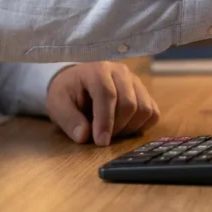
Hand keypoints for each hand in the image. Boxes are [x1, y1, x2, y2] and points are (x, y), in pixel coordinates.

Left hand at [46, 62, 160, 145]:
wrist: (78, 81)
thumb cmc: (68, 92)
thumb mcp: (58, 104)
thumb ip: (68, 120)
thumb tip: (84, 136)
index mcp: (98, 70)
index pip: (107, 95)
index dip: (105, 121)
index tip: (100, 141)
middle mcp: (121, 72)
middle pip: (129, 103)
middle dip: (117, 127)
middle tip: (103, 138)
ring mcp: (136, 81)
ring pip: (145, 109)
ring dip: (130, 127)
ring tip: (113, 132)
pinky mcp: (144, 92)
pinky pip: (153, 113)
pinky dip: (142, 125)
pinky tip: (125, 128)